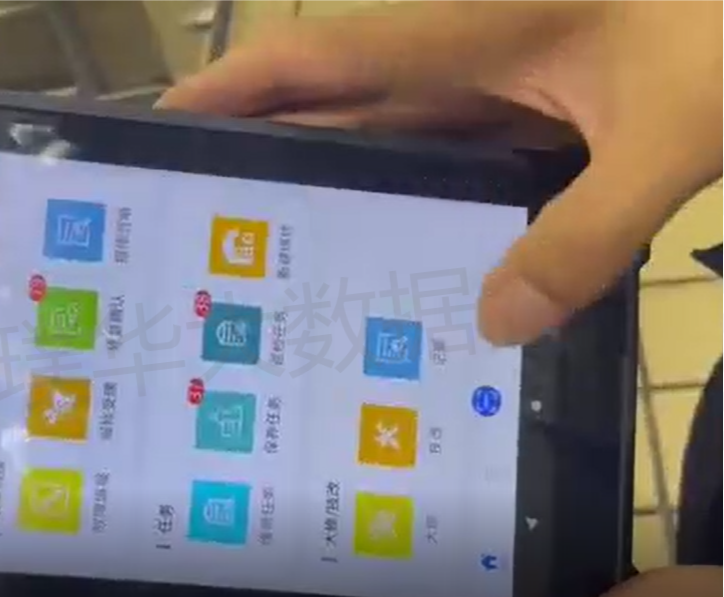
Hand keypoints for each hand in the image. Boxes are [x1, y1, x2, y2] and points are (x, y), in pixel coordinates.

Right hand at [158, 0, 721, 344]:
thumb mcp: (672, 130)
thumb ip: (588, 230)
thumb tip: (497, 327)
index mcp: (468, 28)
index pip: (320, 56)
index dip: (235, 87)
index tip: (164, 128)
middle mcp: (465, 49)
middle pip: (340, 102)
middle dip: (273, 153)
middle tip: (211, 229)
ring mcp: (502, 75)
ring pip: (397, 133)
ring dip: (344, 185)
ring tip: (288, 259)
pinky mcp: (539, 102)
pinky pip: (456, 153)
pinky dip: (423, 198)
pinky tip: (406, 253)